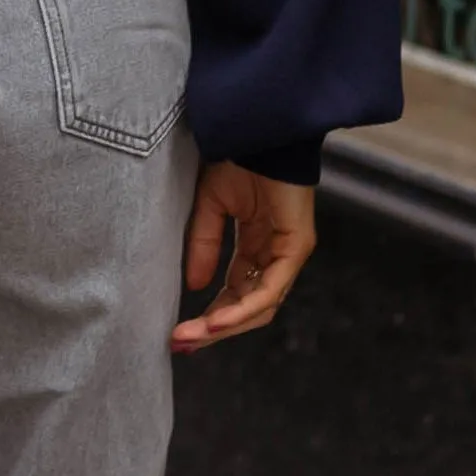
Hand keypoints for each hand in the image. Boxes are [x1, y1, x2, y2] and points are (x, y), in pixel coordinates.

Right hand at [171, 160, 315, 350]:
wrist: (260, 131)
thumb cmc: (241, 159)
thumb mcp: (210, 207)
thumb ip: (204, 246)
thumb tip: (194, 287)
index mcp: (257, 246)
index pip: (236, 293)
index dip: (210, 316)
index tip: (179, 332)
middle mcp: (275, 255)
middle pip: (248, 308)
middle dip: (214, 330)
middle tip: (182, 343)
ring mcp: (289, 253)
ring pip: (260, 306)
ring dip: (226, 326)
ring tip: (194, 337)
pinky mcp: (296, 247)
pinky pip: (270, 289)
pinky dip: (243, 309)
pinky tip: (217, 321)